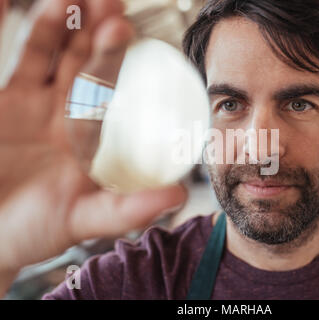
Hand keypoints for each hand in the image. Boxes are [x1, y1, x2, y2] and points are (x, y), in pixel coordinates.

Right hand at [0, 0, 186, 293]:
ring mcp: (29, 104)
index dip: (114, 58)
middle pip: (81, 63)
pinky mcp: (0, 101)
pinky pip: (9, 62)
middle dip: (93, 31)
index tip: (126, 29)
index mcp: (87, 135)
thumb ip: (130, 209)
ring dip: (58, 24)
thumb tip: (178, 195)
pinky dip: (15, 34)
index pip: (106, 88)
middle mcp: (62, 114)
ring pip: (45, 55)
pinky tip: (12, 5)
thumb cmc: (34, 232)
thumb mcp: (85, 220)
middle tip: (108, 3)